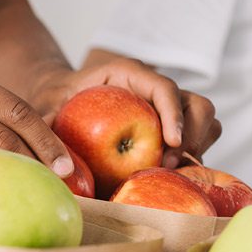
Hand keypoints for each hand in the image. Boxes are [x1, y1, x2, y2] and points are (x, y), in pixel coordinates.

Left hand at [38, 52, 220, 167]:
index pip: (164, 87)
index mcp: (129, 74)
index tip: (172, 142)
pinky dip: (190, 158)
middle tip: (169, 164)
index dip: (174, 113)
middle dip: (192, 136)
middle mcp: (154, 88)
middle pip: (197, 104)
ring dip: (197, 147)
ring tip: (171, 171)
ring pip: (205, 121)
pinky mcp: (169, 126)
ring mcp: (166, 108)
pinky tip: (170, 177)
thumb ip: (46, 124)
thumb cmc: (56, 102)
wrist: (62, 99)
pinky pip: (196, 140)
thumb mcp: (46, 108)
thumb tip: (52, 162)